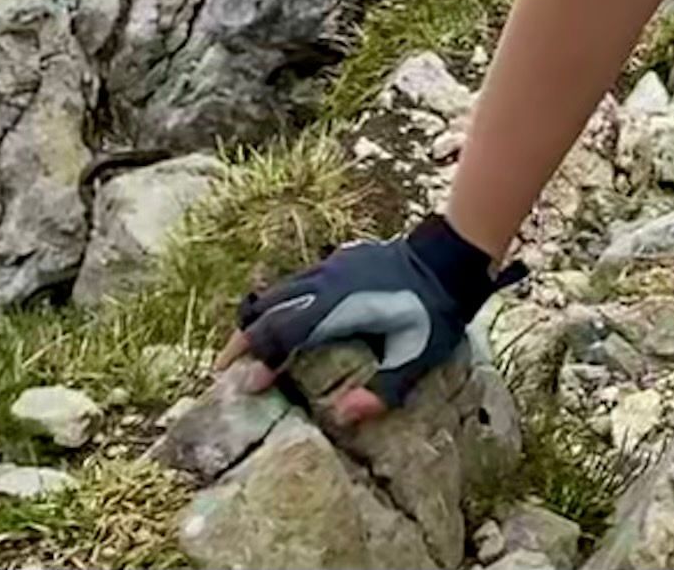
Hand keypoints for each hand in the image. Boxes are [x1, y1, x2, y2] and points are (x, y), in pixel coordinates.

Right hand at [215, 212, 512, 424]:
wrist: (450, 256)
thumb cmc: (435, 311)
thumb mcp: (418, 356)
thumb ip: (385, 389)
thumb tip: (343, 416)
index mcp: (337, 309)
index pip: (283, 334)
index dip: (262, 360)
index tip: (247, 387)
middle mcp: (324, 284)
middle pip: (268, 311)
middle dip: (243, 342)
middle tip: (223, 372)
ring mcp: (330, 267)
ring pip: (277, 292)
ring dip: (257, 320)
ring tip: (241, 349)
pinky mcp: (338, 260)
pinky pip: (296, 282)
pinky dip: (278, 303)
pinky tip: (278, 320)